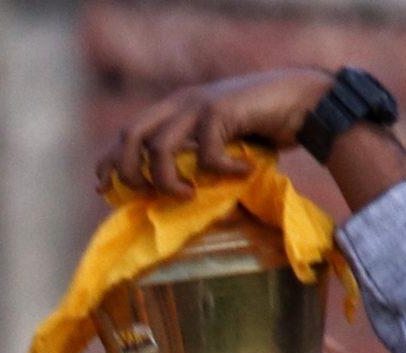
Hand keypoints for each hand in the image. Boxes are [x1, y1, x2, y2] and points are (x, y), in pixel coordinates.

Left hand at [96, 69, 335, 198]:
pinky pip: (206, 153)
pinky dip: (221, 170)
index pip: (127, 133)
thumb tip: (164, 196)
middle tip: (147, 196)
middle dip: (128, 172)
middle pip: (130, 136)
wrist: (303, 102)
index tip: (102, 188)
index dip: (109, 161)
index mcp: (174, 110)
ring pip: (158, 148)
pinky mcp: (221, 110)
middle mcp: (180, 103)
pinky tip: (241, 173)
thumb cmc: (262, 128)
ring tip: (189, 195)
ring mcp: (199, 104)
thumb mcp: (217, 145)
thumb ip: (191, 159)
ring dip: (168, 180)